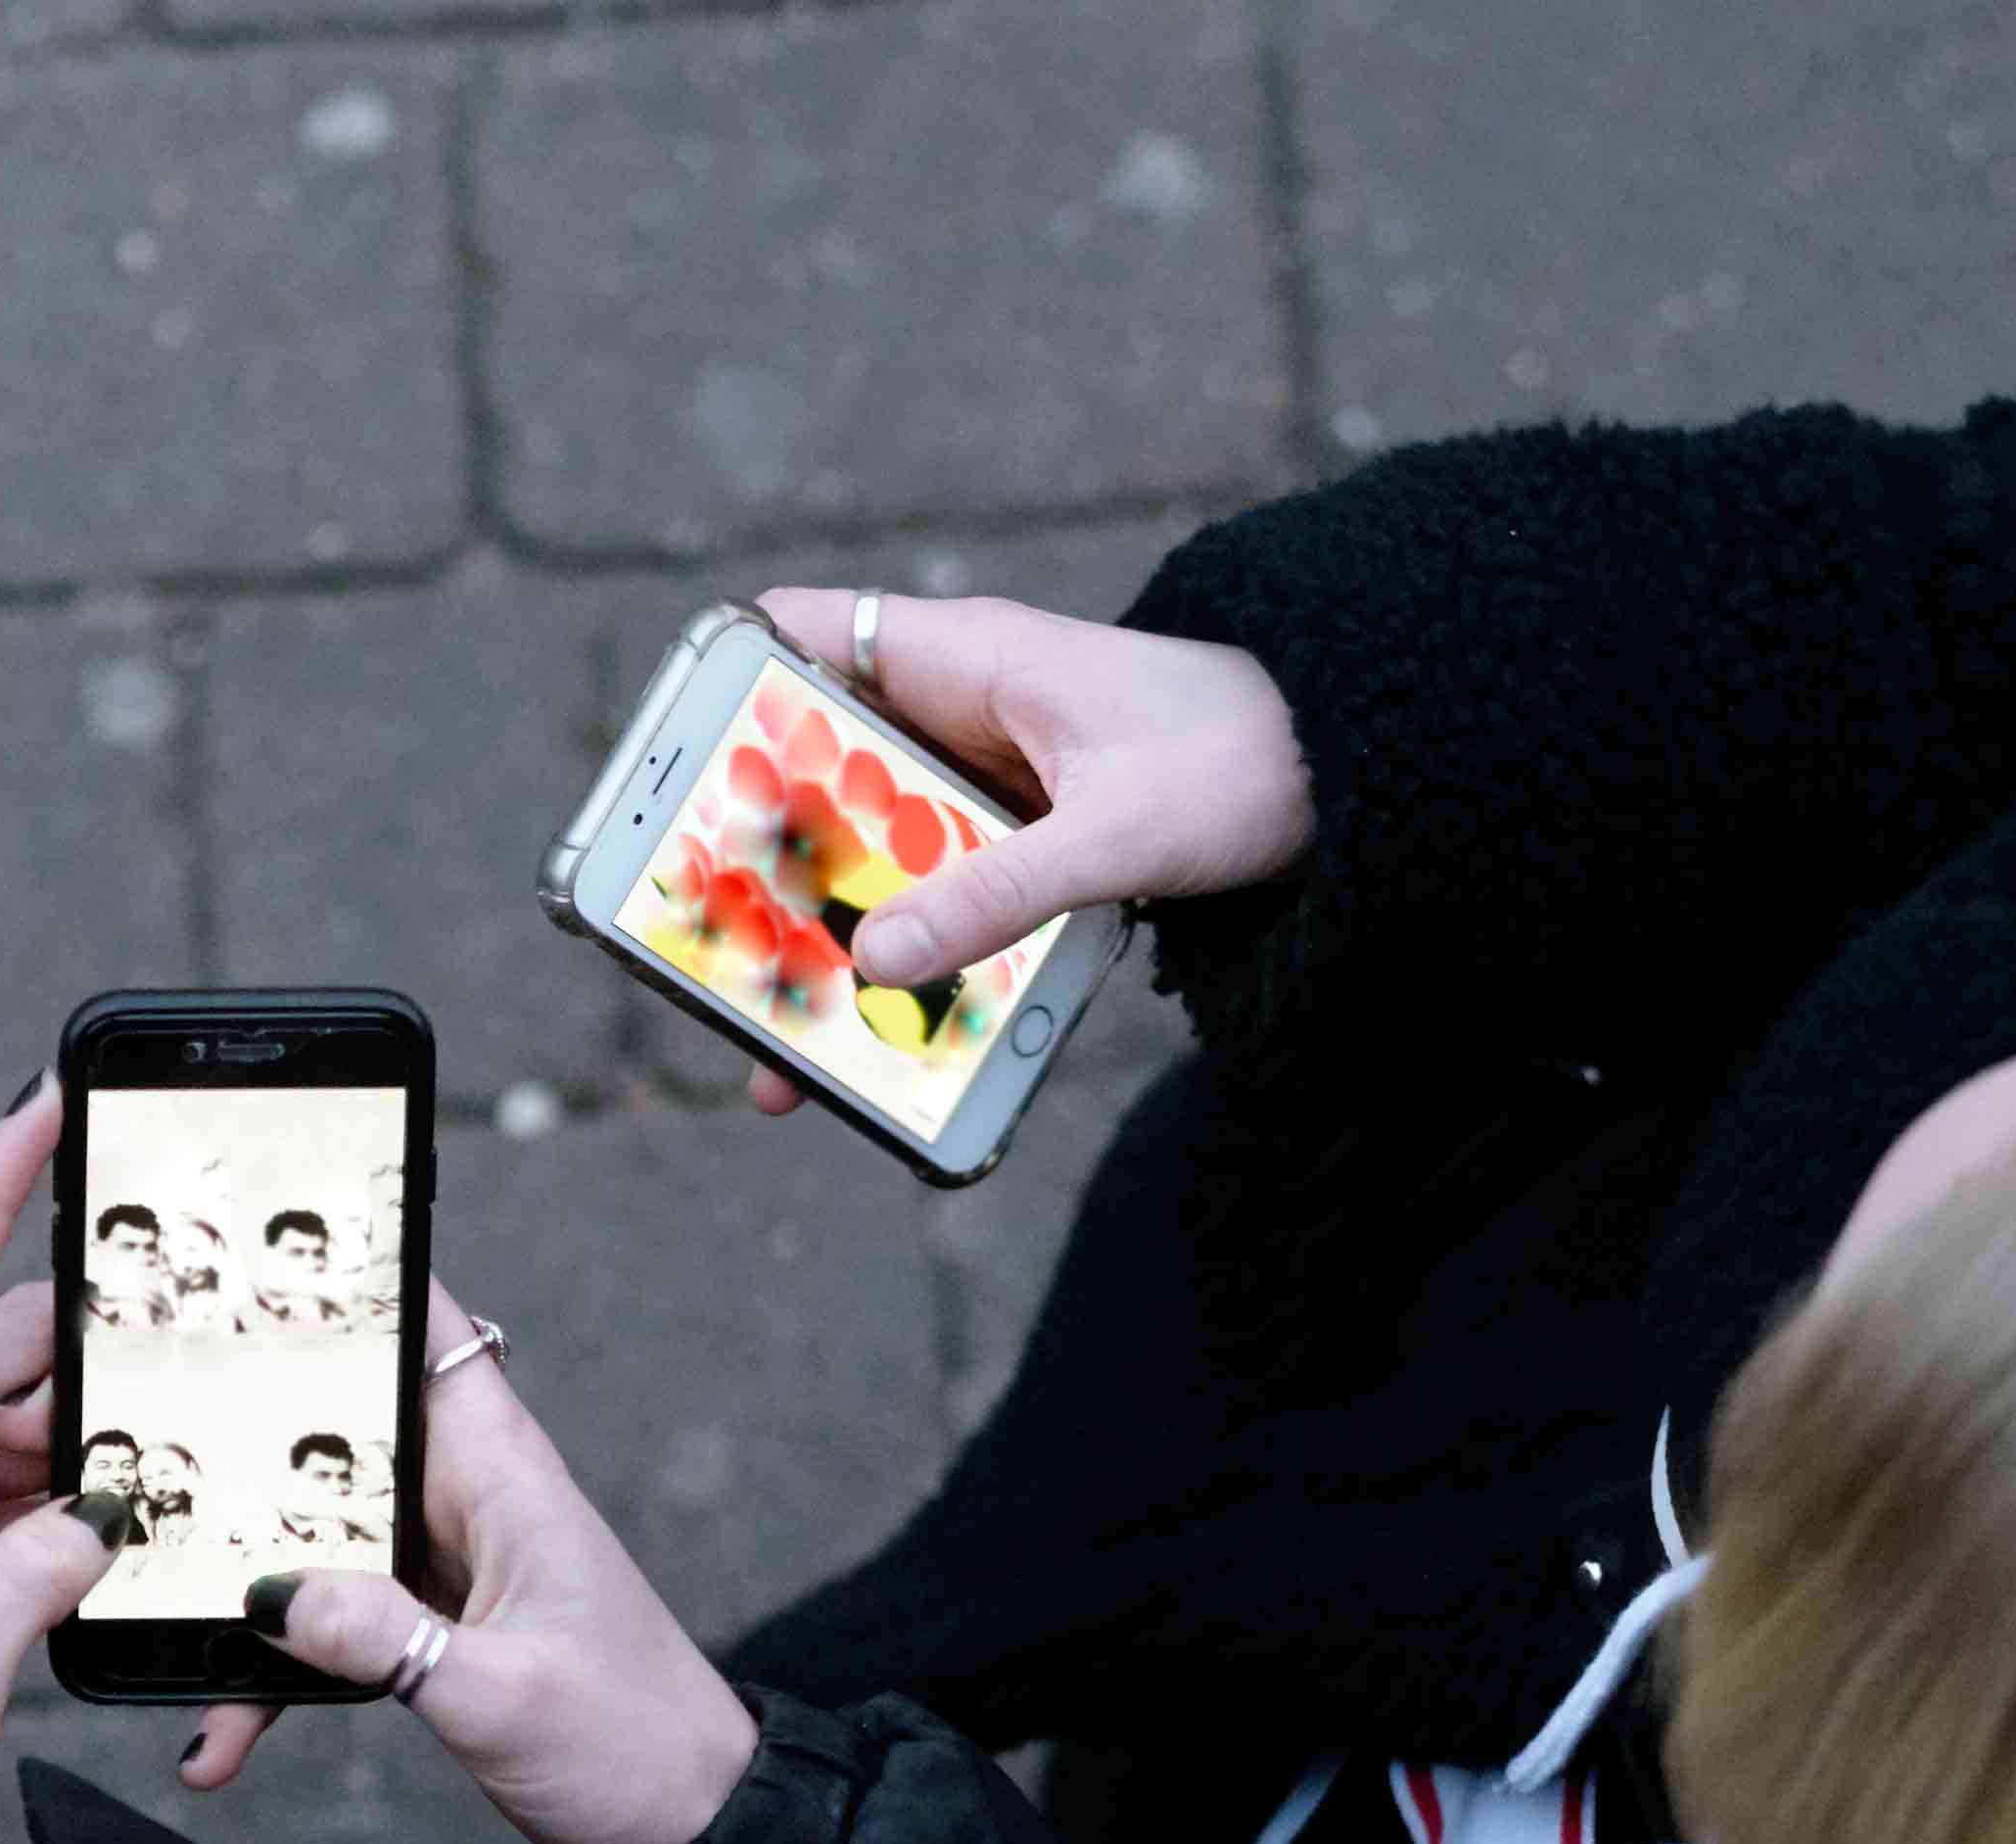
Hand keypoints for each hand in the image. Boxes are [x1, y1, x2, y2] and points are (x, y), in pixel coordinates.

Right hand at [181, 1289, 758, 1843]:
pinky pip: (322, 1621)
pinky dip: (271, 1671)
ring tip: (151, 1605)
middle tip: (124, 1426)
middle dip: (235, 1427)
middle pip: (332, 1424)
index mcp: (501, 1474)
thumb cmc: (634, 1745)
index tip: (241, 1257)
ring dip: (236, 1577)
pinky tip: (220, 1731)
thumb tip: (273, 1596)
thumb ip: (387, 1643)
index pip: (423, 1329)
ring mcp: (440, 1562)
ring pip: (309, 1532)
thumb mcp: (502, 1697)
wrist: (688, 1831)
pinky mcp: (423, 1625)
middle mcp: (465, 1499)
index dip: (345, 1277)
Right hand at [728, 589, 1308, 1117]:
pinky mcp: (1017, 838)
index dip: (719, 693)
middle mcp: (956, 709)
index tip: (663, 781)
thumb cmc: (1242, 759)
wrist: (1352, 772)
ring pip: (866, 848)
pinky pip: (931, 893)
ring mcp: (983, 777)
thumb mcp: (1117, 836)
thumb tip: (879, 964)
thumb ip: (997, 896)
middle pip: (813, 773)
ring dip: (827, 931)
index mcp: (962, 658)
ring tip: (777, 1037)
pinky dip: (903, 953)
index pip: (797, 635)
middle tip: (696, 947)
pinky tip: (884, 1033)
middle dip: (755, 860)